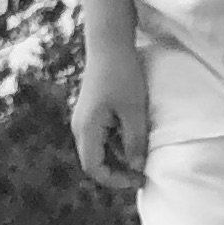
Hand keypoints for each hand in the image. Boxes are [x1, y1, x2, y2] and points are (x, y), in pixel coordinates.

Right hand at [72, 45, 147, 191]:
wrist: (110, 44)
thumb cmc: (122, 74)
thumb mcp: (134, 110)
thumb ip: (135, 141)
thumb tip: (137, 168)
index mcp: (87, 129)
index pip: (94, 168)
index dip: (115, 180)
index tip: (138, 179)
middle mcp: (80, 127)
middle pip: (95, 162)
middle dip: (118, 172)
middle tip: (142, 174)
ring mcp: (85, 120)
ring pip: (99, 151)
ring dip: (119, 159)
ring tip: (142, 158)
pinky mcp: (92, 114)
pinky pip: (102, 138)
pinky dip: (117, 145)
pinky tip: (136, 141)